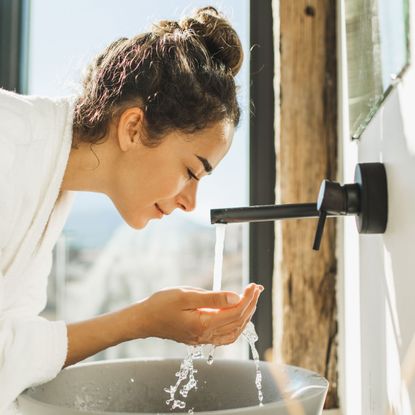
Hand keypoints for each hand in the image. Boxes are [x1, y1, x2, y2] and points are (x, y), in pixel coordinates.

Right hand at [132, 283, 263, 345]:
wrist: (144, 320)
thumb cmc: (161, 304)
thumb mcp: (186, 295)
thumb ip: (212, 298)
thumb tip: (235, 297)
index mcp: (203, 325)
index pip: (235, 313)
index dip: (248, 299)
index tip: (253, 285)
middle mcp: (206, 336)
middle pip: (238, 323)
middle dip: (251, 304)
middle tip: (257, 288)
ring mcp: (203, 339)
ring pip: (234, 332)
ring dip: (246, 316)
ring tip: (251, 300)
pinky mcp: (199, 338)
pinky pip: (225, 336)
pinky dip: (236, 325)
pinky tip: (237, 314)